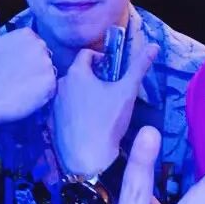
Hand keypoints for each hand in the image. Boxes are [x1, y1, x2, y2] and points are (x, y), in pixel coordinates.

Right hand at [0, 0, 56, 134]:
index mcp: (27, 33)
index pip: (35, 46)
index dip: (23, 59)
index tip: (11, 67)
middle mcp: (39, 45)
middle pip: (44, 59)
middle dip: (33, 68)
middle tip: (14, 78)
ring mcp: (46, 64)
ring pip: (48, 73)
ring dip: (38, 81)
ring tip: (19, 87)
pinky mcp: (51, 84)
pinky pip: (52, 88)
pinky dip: (41, 94)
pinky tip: (25, 95)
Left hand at [51, 32, 156, 176]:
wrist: (89, 157)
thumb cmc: (108, 120)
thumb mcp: (127, 91)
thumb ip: (139, 67)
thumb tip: (153, 46)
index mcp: (76, 73)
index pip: (86, 54)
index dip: (101, 57)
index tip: (112, 69)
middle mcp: (60, 84)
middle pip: (78, 72)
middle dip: (93, 76)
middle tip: (108, 89)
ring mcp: (53, 103)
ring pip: (70, 90)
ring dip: (82, 92)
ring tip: (99, 106)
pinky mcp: (51, 120)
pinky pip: (64, 107)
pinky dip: (74, 108)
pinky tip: (87, 121)